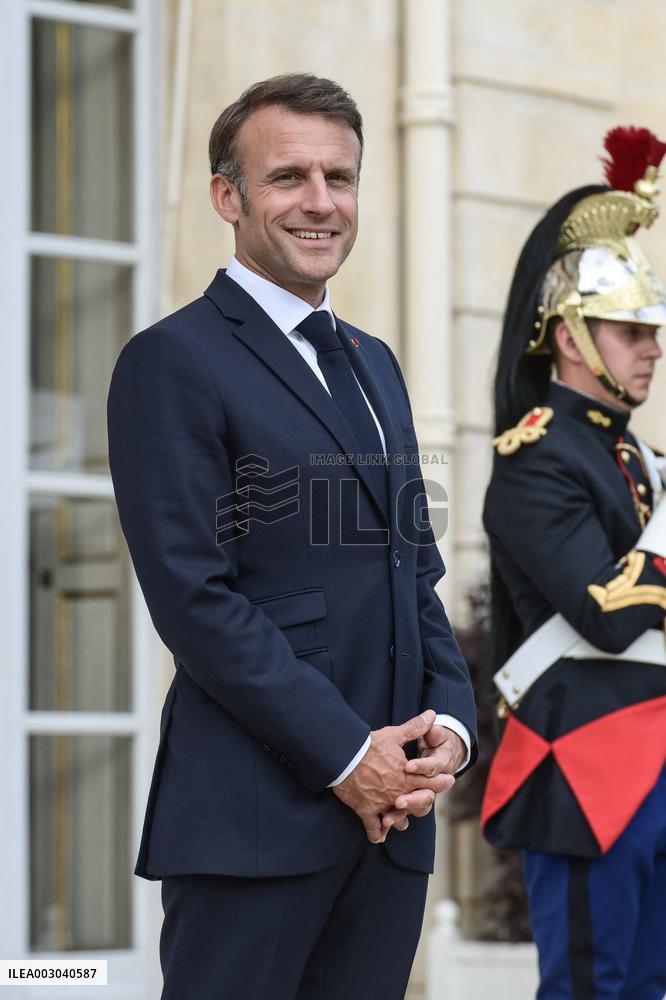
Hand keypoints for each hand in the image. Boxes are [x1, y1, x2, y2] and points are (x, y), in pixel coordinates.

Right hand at [332, 710, 448, 843]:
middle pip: (418, 802)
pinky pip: (374, 828)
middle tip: (428, 801)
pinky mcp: (366, 810)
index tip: (449, 781)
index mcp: (406, 776)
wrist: (344, 757)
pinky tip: (380, 836)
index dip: (441, 782)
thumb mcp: (394, 734)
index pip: (431, 781)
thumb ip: (415, 727)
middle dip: (424, 802)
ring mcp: (382, 804)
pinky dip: (377, 833)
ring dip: (400, 820)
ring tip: (402, 822)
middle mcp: (397, 793)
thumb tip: (432, 714)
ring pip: (397, 819)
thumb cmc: (368, 745)